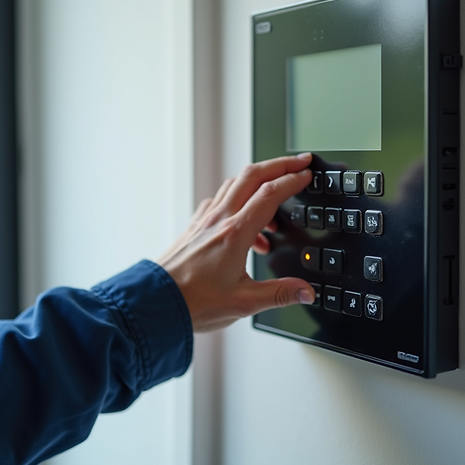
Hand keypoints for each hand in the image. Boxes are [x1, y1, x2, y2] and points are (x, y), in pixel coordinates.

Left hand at [156, 154, 315, 332]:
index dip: (292, 180)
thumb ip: (279, 294)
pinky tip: (242, 218)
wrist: (157, 302)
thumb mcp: (244, 302)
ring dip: (257, 180)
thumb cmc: (194, 301)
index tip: (307, 174)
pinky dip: (237, 199)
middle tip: (298, 163)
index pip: (270, 194)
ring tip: (274, 196)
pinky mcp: (194, 227)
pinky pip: (219, 200)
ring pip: (234, 184)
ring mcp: (204, 220)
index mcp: (235, 234)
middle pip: (252, 176)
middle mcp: (218, 220)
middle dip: (279, 164)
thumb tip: (305, 291)